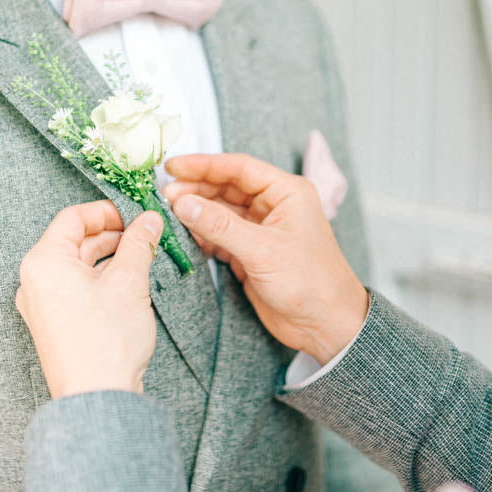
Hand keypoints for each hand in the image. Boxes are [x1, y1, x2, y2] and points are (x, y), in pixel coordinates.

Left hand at [16, 200, 163, 399]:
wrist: (97, 396)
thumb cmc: (105, 340)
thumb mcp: (128, 281)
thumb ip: (138, 243)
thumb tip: (149, 220)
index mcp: (43, 262)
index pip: (72, 218)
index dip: (106, 212)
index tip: (135, 215)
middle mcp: (35, 280)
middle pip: (75, 241)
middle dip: (113, 235)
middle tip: (145, 235)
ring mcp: (42, 304)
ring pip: (78, 265)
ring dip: (110, 257)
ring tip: (142, 258)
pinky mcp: (55, 322)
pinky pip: (76, 287)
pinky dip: (101, 278)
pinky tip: (128, 282)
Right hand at [164, 154, 368, 364]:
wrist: (325, 326)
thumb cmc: (309, 282)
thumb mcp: (262, 250)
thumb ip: (220, 225)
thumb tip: (182, 203)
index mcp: (286, 192)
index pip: (239, 168)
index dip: (204, 165)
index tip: (173, 167)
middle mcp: (273, 205)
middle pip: (226, 187)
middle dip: (196, 189)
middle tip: (165, 195)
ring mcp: (260, 228)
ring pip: (221, 211)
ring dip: (196, 212)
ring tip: (169, 213)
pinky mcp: (250, 251)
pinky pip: (220, 234)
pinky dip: (202, 234)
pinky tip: (185, 235)